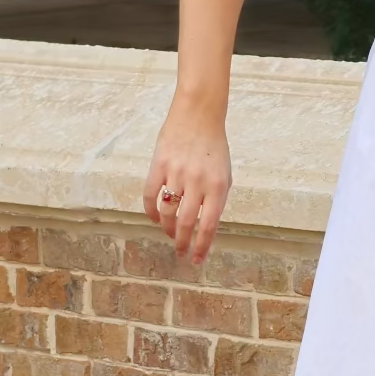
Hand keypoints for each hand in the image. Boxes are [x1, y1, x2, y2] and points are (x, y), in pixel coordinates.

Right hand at [143, 102, 231, 262]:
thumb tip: (204, 228)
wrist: (198, 115)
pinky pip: (150, 195)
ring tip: (169, 234)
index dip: (201, 246)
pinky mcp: (158, 165)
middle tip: (180, 252)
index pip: (208, 225)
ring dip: (166, 228)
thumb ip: (216, 200)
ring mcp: (176, 173)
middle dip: (181, 243)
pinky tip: (154, 218)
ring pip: (166, 212)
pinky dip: (151, 211)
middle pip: (184, 223)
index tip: (196, 260)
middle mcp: (197, 182)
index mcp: (218, 186)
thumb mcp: (225, 175)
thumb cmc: (215, 148)